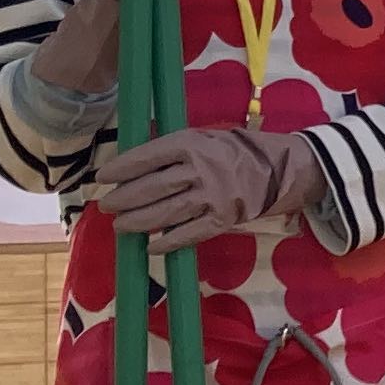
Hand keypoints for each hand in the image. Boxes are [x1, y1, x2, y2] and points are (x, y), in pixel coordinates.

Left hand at [94, 127, 317, 248]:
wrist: (281, 168)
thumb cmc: (235, 151)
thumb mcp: (205, 138)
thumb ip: (173, 149)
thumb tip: (133, 163)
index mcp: (192, 143)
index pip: (149, 156)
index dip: (122, 168)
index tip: (103, 177)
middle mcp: (201, 169)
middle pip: (153, 187)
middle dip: (125, 198)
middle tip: (107, 206)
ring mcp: (213, 195)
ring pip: (168, 212)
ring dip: (139, 221)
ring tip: (121, 226)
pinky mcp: (224, 218)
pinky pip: (191, 233)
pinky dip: (168, 242)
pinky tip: (151, 246)